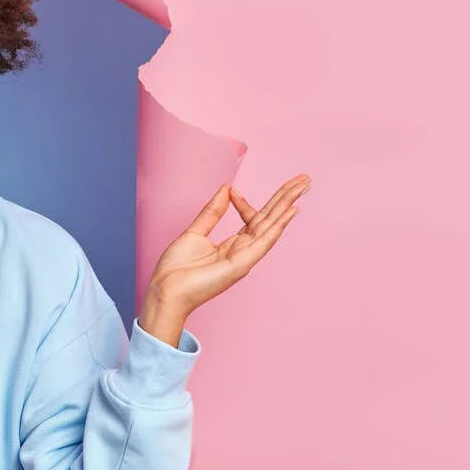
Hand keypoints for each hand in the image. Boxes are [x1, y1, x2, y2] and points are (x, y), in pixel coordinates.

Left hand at [144, 174, 309, 315]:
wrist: (166, 291)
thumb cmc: (176, 270)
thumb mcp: (195, 232)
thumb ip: (213, 212)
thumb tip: (227, 189)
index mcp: (232, 246)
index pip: (251, 219)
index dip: (245, 203)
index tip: (232, 190)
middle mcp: (243, 251)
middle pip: (270, 219)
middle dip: (286, 198)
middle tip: (304, 178)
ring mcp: (245, 258)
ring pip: (271, 226)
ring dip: (288, 204)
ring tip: (303, 185)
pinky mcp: (241, 265)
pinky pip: (264, 242)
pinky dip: (278, 226)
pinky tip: (291, 210)